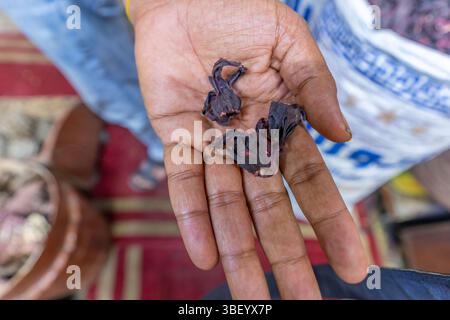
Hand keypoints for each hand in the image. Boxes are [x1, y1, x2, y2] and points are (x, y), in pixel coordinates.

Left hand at [132, 0, 367, 298]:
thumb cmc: (242, 11)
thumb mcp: (292, 44)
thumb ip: (316, 88)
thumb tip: (343, 135)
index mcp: (282, 123)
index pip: (311, 182)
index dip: (331, 223)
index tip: (351, 264)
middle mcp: (248, 141)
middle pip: (269, 208)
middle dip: (285, 255)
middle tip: (302, 303)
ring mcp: (212, 142)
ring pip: (226, 206)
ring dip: (238, 250)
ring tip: (249, 297)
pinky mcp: (175, 135)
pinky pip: (184, 182)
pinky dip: (192, 217)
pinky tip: (205, 255)